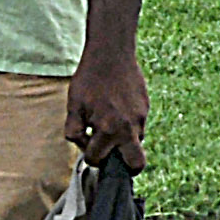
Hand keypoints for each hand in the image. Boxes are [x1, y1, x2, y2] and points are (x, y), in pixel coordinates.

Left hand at [65, 52, 150, 171]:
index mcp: (108, 130)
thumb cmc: (89, 79)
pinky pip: (139, 125)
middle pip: (136, 165)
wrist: (111, 52)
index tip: (86, 141)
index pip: (97, 159)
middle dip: (124, 167)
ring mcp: (141, 118)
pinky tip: (117, 106)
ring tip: (110, 120)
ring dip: (123, 140)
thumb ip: (74, 132)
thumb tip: (84, 146)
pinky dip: (128, 124)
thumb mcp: (73, 106)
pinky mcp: (146, 108)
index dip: (88, 154)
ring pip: (136, 143)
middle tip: (111, 154)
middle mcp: (129, 128)